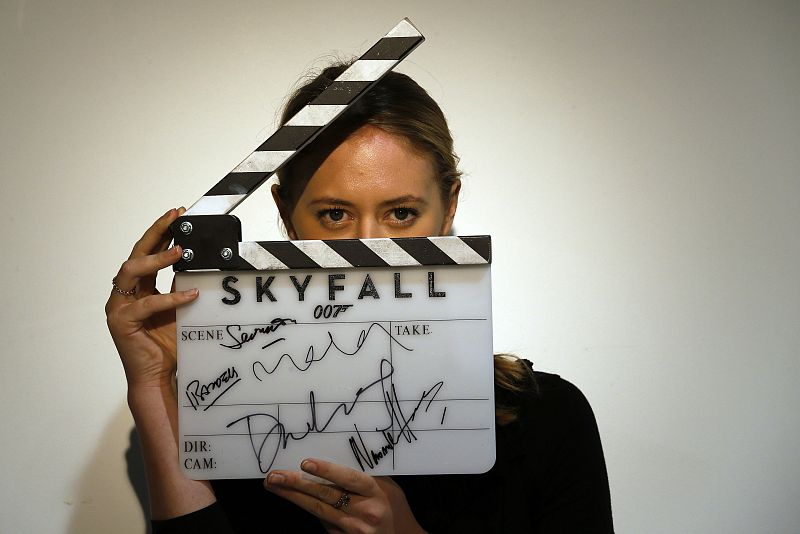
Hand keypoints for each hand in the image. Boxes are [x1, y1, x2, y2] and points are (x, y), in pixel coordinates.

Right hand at [105, 207, 198, 388]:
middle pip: (136, 254)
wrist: (159, 376)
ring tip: (179, 250)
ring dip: (156, 258)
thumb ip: (182, 287)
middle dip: (156, 233)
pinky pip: (146, 304)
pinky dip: (169, 298)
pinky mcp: (121, 322)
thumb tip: (199, 264)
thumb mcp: (180, 309)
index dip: (161, 233)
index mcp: (138, 288)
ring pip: (131, 271)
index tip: (177, 215)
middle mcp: (124, 293)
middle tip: (175, 218)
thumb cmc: (167, 345)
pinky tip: (190, 295)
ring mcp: (119, 306)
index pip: (147, 253)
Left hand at [265, 458, 423, 533]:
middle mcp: (364, 512)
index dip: (326, 470)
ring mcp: (353, 530)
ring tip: (273, 485)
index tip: (305, 463)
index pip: (348, 479)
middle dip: (296, 485)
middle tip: (274, 476)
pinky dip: (309, 508)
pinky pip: (322, 522)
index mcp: (375, 493)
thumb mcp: (387, 486)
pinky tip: (295, 498)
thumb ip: (365, 474)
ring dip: (293, 497)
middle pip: (325, 496)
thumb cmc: (393, 507)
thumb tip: (337, 454)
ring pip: (317, 511)